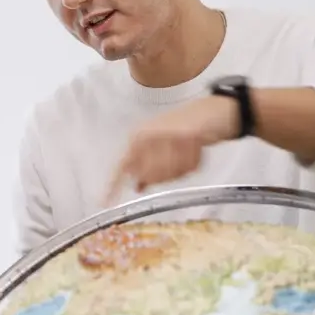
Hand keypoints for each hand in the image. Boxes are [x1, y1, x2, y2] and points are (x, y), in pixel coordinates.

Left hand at [105, 96, 239, 202]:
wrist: (208, 112)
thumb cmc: (181, 129)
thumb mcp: (158, 145)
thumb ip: (146, 164)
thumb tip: (137, 186)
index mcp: (138, 137)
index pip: (123, 164)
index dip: (114, 184)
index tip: (105, 201)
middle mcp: (149, 135)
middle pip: (149, 175)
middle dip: (160, 178)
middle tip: (172, 167)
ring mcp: (168, 135)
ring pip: (169, 173)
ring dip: (179, 170)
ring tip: (185, 156)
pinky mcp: (189, 137)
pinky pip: (188, 168)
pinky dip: (193, 165)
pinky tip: (194, 152)